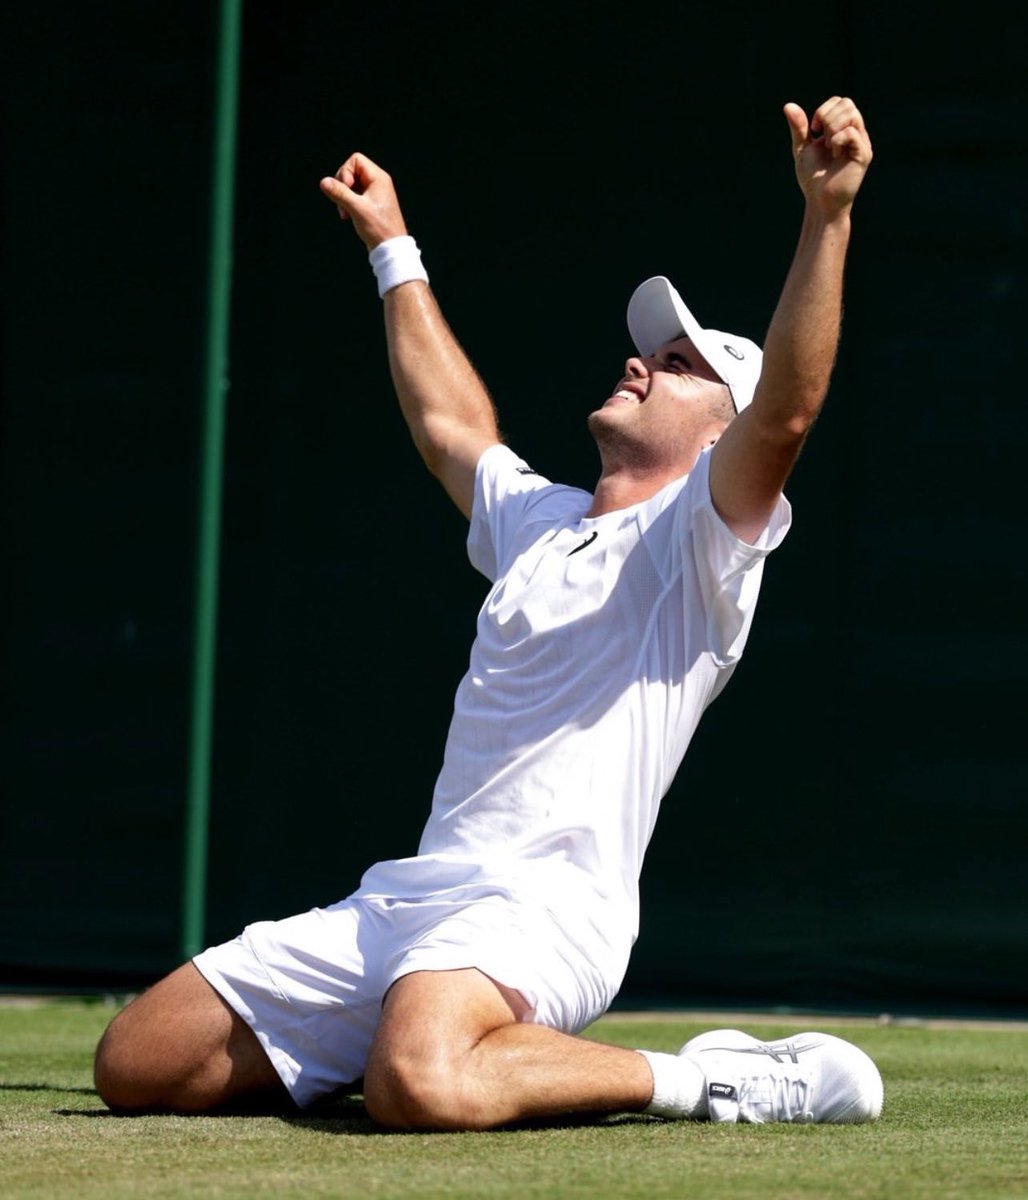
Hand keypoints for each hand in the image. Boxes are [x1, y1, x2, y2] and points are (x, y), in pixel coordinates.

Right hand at [319, 153, 408, 248]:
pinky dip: (348, 203)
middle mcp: (377, 182)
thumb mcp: (357, 209)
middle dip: (342, 186)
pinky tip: (348, 216)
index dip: (346, 172)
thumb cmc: (379, 228)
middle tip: (342, 202)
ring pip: (351, 184)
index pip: (356, 160)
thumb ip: (339, 193)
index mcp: (378, 178)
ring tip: (345, 213)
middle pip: (351, 171)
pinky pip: (354, 195)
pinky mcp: (371, 203)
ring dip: (343, 197)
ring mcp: (374, 193)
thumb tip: (324, 181)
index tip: (346, 189)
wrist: (390, 248)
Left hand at [784, 97, 871, 216]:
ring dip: (832, 128)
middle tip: (821, 139)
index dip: (824, 110)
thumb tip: (788, 105)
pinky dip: (837, 140)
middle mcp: (856, 133)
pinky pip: (851, 132)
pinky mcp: (863, 154)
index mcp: (843, 129)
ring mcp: (861, 143)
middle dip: (827, 117)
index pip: (840, 101)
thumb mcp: (802, 149)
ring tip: (829, 147)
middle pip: (847, 103)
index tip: (813, 130)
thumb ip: (798, 128)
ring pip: (852, 114)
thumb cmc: (813, 179)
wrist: (819, 202)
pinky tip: (834, 154)